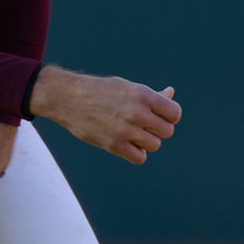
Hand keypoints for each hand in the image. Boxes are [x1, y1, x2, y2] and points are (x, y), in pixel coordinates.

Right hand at [29, 66, 179, 163]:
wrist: (68, 98)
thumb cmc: (99, 91)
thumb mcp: (126, 86)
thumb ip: (150, 94)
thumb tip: (170, 93)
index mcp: (143, 94)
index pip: (174, 113)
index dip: (169, 117)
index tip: (158, 117)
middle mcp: (138, 112)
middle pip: (167, 131)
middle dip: (157, 130)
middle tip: (144, 126)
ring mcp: (126, 130)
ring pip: (155, 145)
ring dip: (146, 142)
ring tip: (133, 135)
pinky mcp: (114, 145)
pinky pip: (140, 157)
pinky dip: (137, 153)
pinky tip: (128, 145)